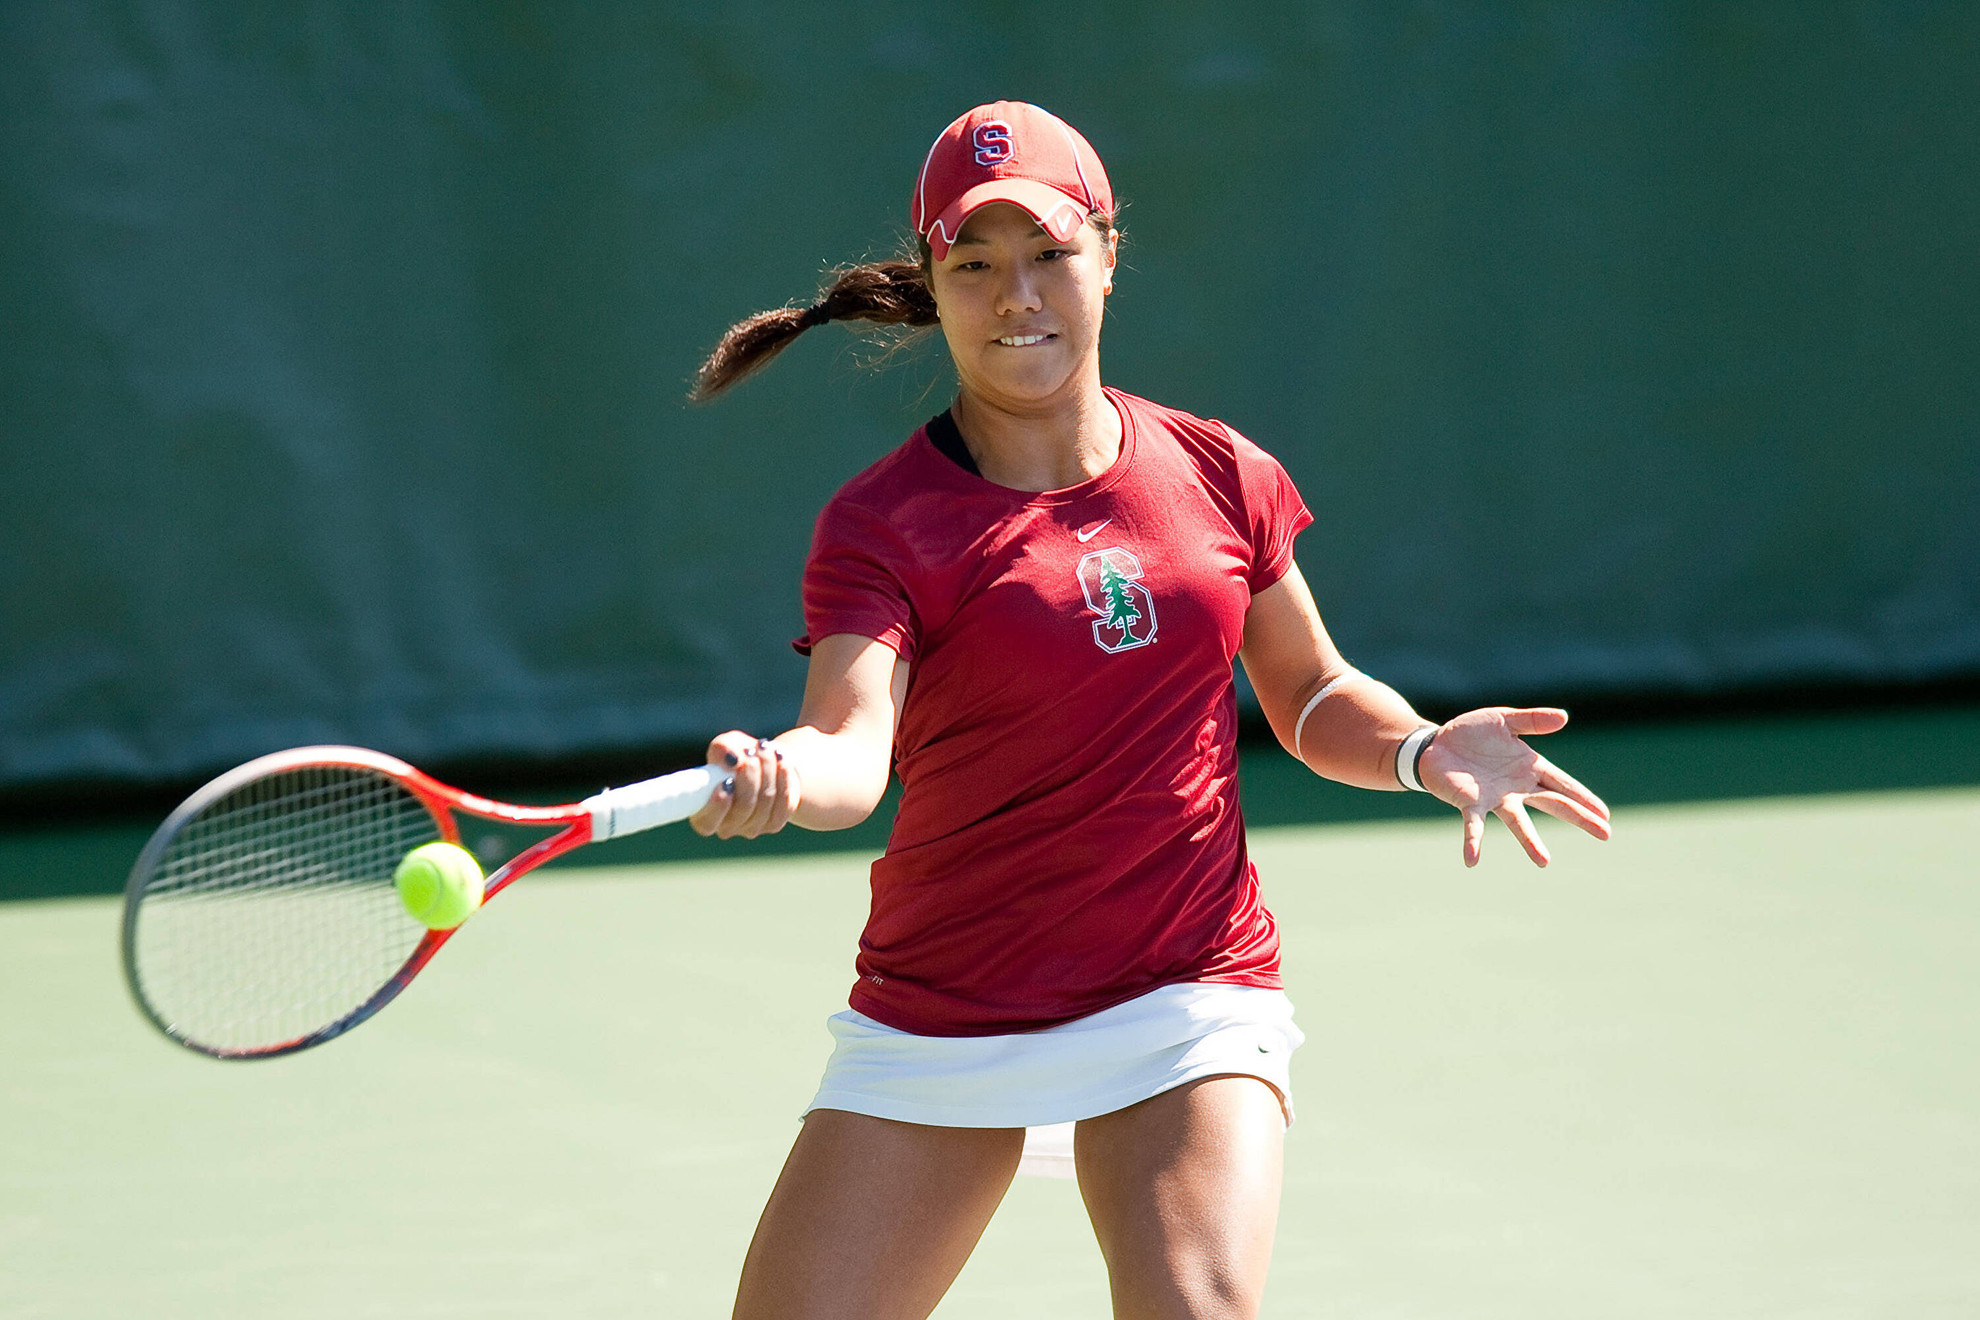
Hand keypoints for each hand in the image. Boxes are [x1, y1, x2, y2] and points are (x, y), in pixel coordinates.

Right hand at [688, 731, 800, 838]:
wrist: (764, 762)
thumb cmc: (736, 756)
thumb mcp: (724, 746)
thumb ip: (721, 750)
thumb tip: (732, 759)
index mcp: (704, 815)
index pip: (707, 822)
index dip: (717, 806)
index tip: (727, 782)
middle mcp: (726, 827)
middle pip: (743, 807)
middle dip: (749, 776)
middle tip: (750, 753)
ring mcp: (751, 828)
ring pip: (764, 801)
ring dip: (767, 771)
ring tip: (765, 750)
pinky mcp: (774, 824)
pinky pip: (783, 804)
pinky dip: (783, 779)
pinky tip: (781, 762)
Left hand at [1416, 707, 1610, 867]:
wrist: (1436, 744)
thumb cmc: (1473, 733)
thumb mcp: (1504, 719)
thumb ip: (1532, 720)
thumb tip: (1564, 717)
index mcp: (1529, 767)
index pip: (1564, 784)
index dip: (1585, 798)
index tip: (1605, 814)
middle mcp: (1517, 788)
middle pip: (1554, 804)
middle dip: (1579, 818)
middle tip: (1605, 834)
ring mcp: (1495, 799)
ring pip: (1518, 822)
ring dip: (1530, 842)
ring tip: (1544, 862)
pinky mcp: (1469, 804)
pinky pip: (1473, 826)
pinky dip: (1473, 843)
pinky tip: (1472, 860)